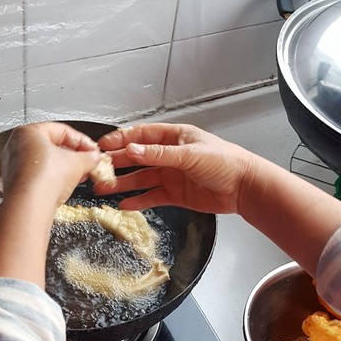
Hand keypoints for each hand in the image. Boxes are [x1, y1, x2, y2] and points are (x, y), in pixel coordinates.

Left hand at [1, 122, 100, 210]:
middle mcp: (16, 146)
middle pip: (52, 146)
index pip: (62, 131)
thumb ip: (88, 157)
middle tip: (87, 162)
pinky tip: (64, 186)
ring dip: (64, 168)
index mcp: (28, 132)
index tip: (92, 150)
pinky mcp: (15, 184)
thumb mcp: (77, 163)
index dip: (82, 141)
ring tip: (79, 174)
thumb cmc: (45, 178)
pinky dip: (52, 179)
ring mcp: (13, 166)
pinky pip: (37, 176)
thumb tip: (93, 157)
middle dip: (73, 155)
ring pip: (45, 162)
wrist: (29, 206)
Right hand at [96, 123, 255, 214]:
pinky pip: (152, 196)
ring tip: (103, 189)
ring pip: (141, 178)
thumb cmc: (224, 162)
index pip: (141, 136)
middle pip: (137, 158)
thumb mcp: (190, 154)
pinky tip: (124, 204)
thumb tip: (131, 149)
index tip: (102, 147)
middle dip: (117, 164)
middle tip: (97, 170)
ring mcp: (171, 175)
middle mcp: (169, 155)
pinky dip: (138, 201)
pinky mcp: (175, 194)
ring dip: (123, 184)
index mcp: (173, 137)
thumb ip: (159, 153)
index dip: (121, 140)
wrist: (244, 187)